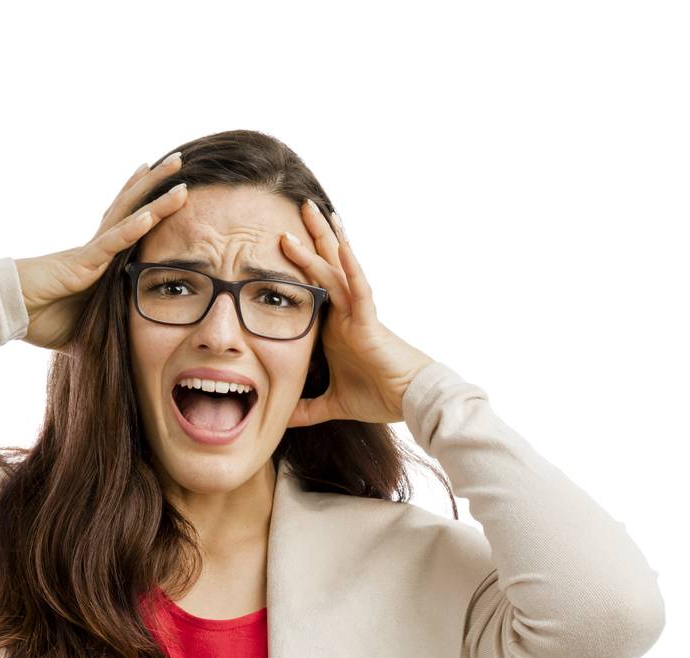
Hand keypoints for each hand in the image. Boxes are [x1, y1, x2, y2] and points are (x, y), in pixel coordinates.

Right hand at [14, 153, 188, 350]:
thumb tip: (117, 354)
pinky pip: (110, 244)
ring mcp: (90, 254)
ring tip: (177, 170)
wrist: (6, 313)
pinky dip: (131, 230)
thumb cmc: (37, 318)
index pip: (127, 227)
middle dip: (156, 184)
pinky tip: (151, 214)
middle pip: (131, 207)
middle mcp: (96, 249)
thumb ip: (102, 334)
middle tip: (179, 159)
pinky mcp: (80, 264)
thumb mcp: (82, 331)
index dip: (146, 205)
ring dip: (154, 194)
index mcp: (96, 262)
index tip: (165, 187)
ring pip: (128, 216)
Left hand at [282, 201, 435, 428]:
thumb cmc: (381, 395)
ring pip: (337, 269)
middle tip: (298, 206)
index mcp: (336, 326)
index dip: (300, 265)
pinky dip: (351, 268)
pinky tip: (343, 246)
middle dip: (312, 237)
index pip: (314, 288)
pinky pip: (360, 290)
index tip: (279, 242)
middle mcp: (346, 313)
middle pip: (326, 267)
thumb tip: (285, 419)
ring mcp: (358, 313)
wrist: (411, 401)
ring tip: (312, 211)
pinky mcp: (370, 322)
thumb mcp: (334, 403)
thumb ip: (309, 408)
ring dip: (324, 240)